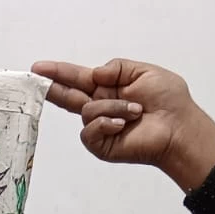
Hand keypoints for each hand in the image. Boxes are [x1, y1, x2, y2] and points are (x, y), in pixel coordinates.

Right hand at [30, 58, 214, 192]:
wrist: (178, 128)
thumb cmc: (168, 101)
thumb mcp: (144, 72)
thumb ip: (116, 68)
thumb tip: (93, 73)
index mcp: (108, 88)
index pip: (78, 79)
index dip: (59, 73)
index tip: (39, 68)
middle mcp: (100, 107)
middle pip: (68, 96)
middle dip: (53, 87)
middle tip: (36, 80)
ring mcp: (99, 128)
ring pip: (88, 111)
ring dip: (113, 107)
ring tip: (136, 112)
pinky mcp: (100, 145)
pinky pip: (90, 130)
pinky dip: (106, 123)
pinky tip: (123, 125)